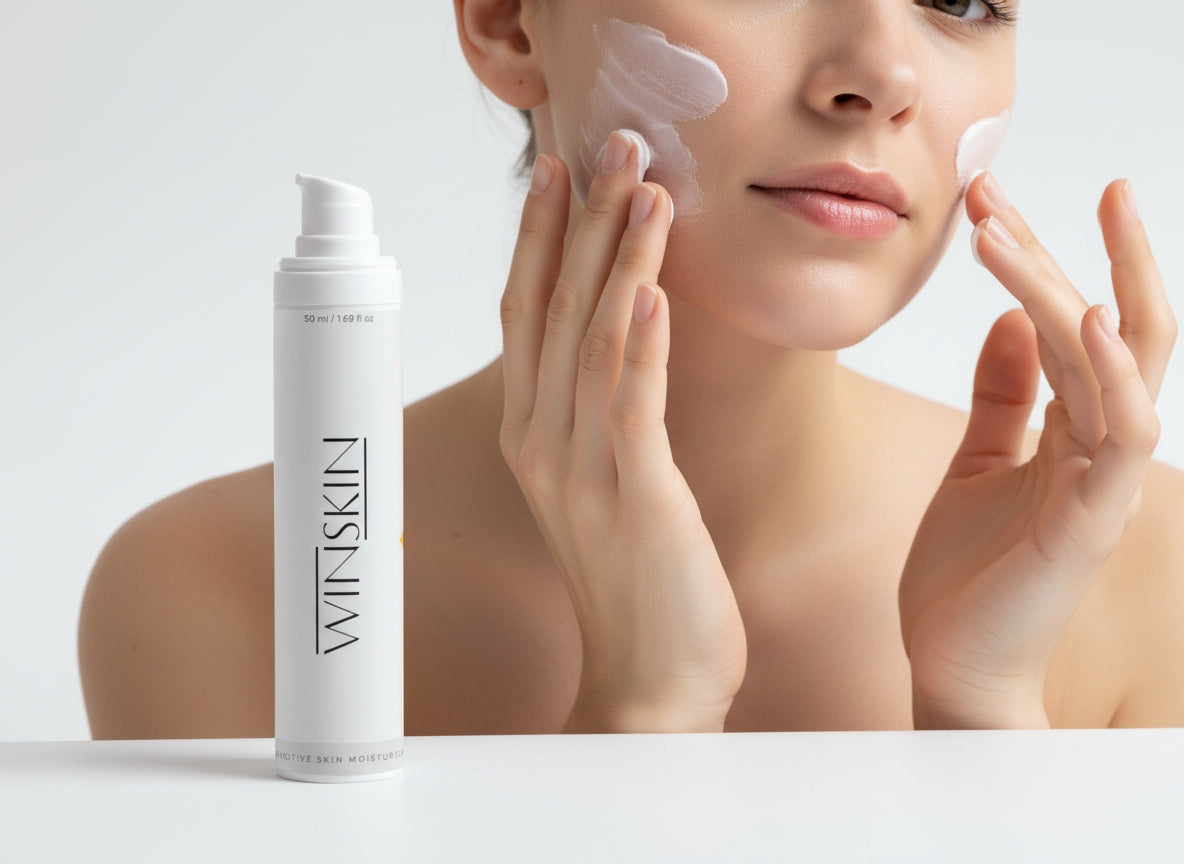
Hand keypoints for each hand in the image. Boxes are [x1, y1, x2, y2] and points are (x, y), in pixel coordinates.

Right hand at [498, 132, 746, 731]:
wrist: (651, 679)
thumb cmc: (637, 578)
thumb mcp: (605, 482)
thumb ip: (600, 411)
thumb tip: (619, 341)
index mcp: (534, 433)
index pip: (527, 314)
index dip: (539, 237)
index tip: (557, 172)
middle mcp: (543, 441)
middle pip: (552, 308)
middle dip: (578, 219)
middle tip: (604, 143)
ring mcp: (581, 468)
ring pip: (592, 337)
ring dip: (617, 256)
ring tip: (643, 186)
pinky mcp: (633, 493)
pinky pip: (631, 400)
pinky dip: (640, 339)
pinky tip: (653, 286)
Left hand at [899, 174, 1175, 728]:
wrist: (952, 662)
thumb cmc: (967, 573)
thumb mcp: (975, 463)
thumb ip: (1003, 397)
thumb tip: (1014, 320)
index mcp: (1069, 430)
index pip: (1072, 325)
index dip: (1039, 259)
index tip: (996, 201)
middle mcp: (1096, 445)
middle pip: (1105, 325)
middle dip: (1061, 250)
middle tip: (999, 187)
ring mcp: (1101, 480)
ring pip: (1108, 361)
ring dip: (1065, 286)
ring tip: (1009, 231)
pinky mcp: (1089, 518)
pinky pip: (1117, 432)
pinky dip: (1107, 371)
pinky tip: (1079, 316)